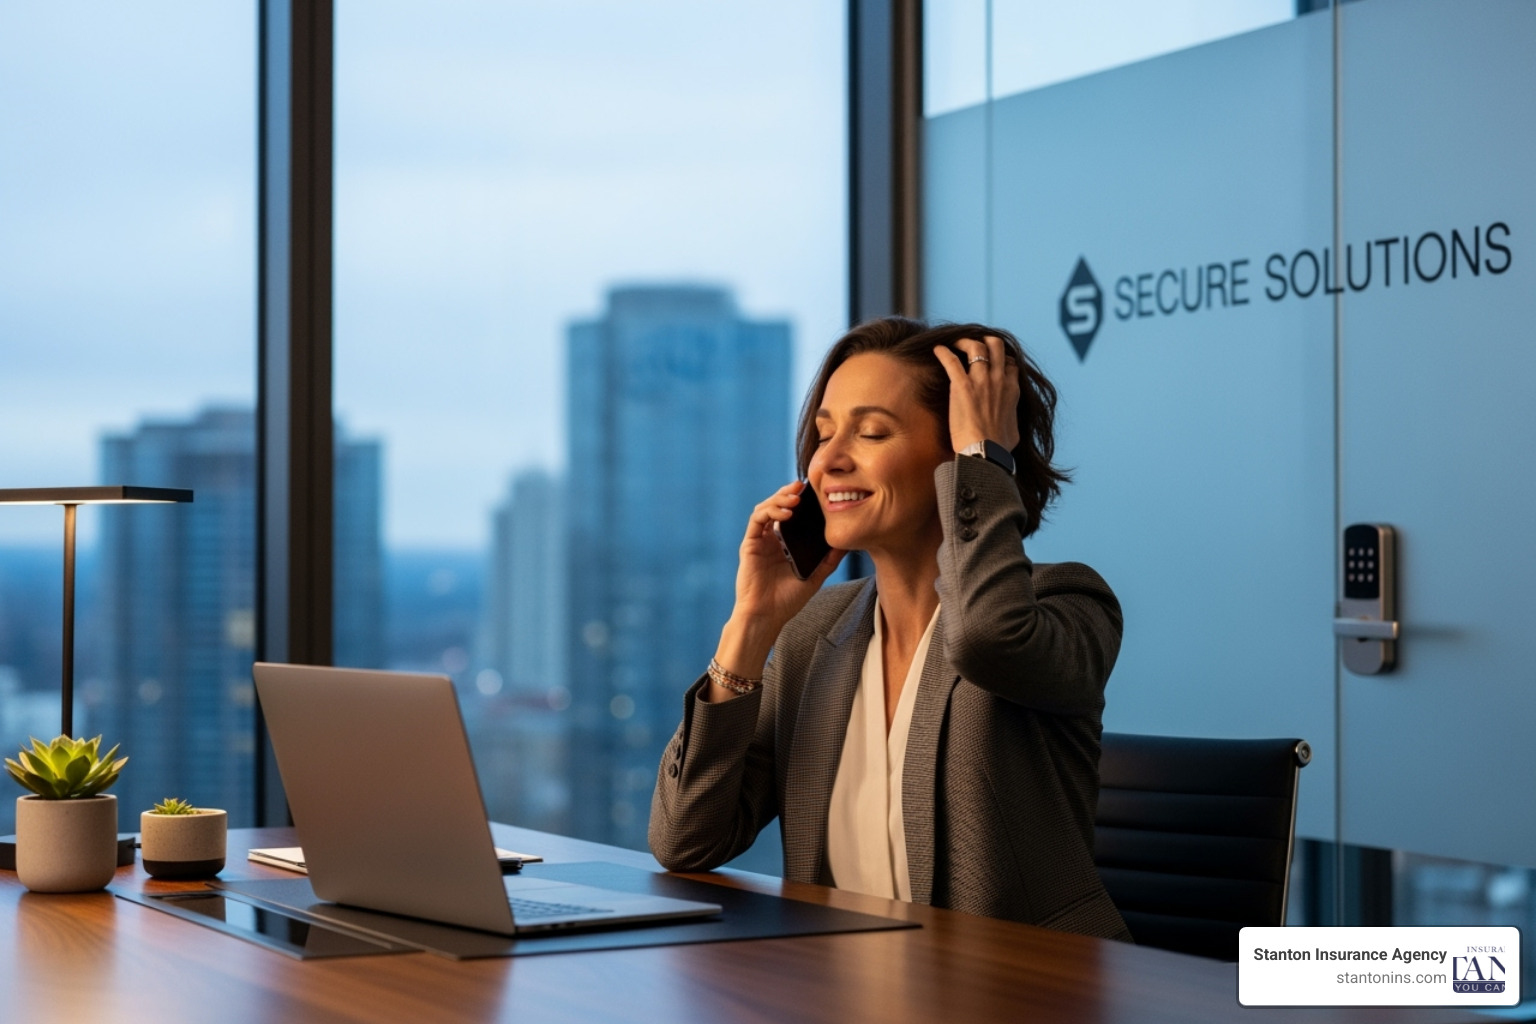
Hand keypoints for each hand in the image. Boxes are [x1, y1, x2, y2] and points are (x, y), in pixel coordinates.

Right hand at [713, 482, 844, 684]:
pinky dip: (770, 511)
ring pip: (766, 508)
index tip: (816, 492)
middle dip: (790, 492)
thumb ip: (829, 560)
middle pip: (778, 505)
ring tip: (796, 497)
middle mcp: (770, 539)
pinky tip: (786, 512)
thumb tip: (847, 543)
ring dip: (780, 498)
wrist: (767, 617)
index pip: (792, 514)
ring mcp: (759, 540)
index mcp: (784, 544)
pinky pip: (757, 520)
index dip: (801, 500)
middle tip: (804, 486)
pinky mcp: (749, 544)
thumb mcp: (815, 576)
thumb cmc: (788, 601)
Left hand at [933, 336, 1021, 452]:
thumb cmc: (998, 448)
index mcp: (1012, 389)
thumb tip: (1008, 424)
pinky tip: (937, 349)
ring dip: (964, 342)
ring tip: (955, 344)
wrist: (985, 453)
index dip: (1000, 359)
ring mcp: (981, 380)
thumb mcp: (1014, 430)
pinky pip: (951, 361)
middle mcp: (999, 379)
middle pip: (996, 346)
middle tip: (973, 345)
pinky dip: (943, 353)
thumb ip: (1011, 418)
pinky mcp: (962, 386)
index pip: (1010, 363)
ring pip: (975, 347)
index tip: (990, 362)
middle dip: (985, 341)